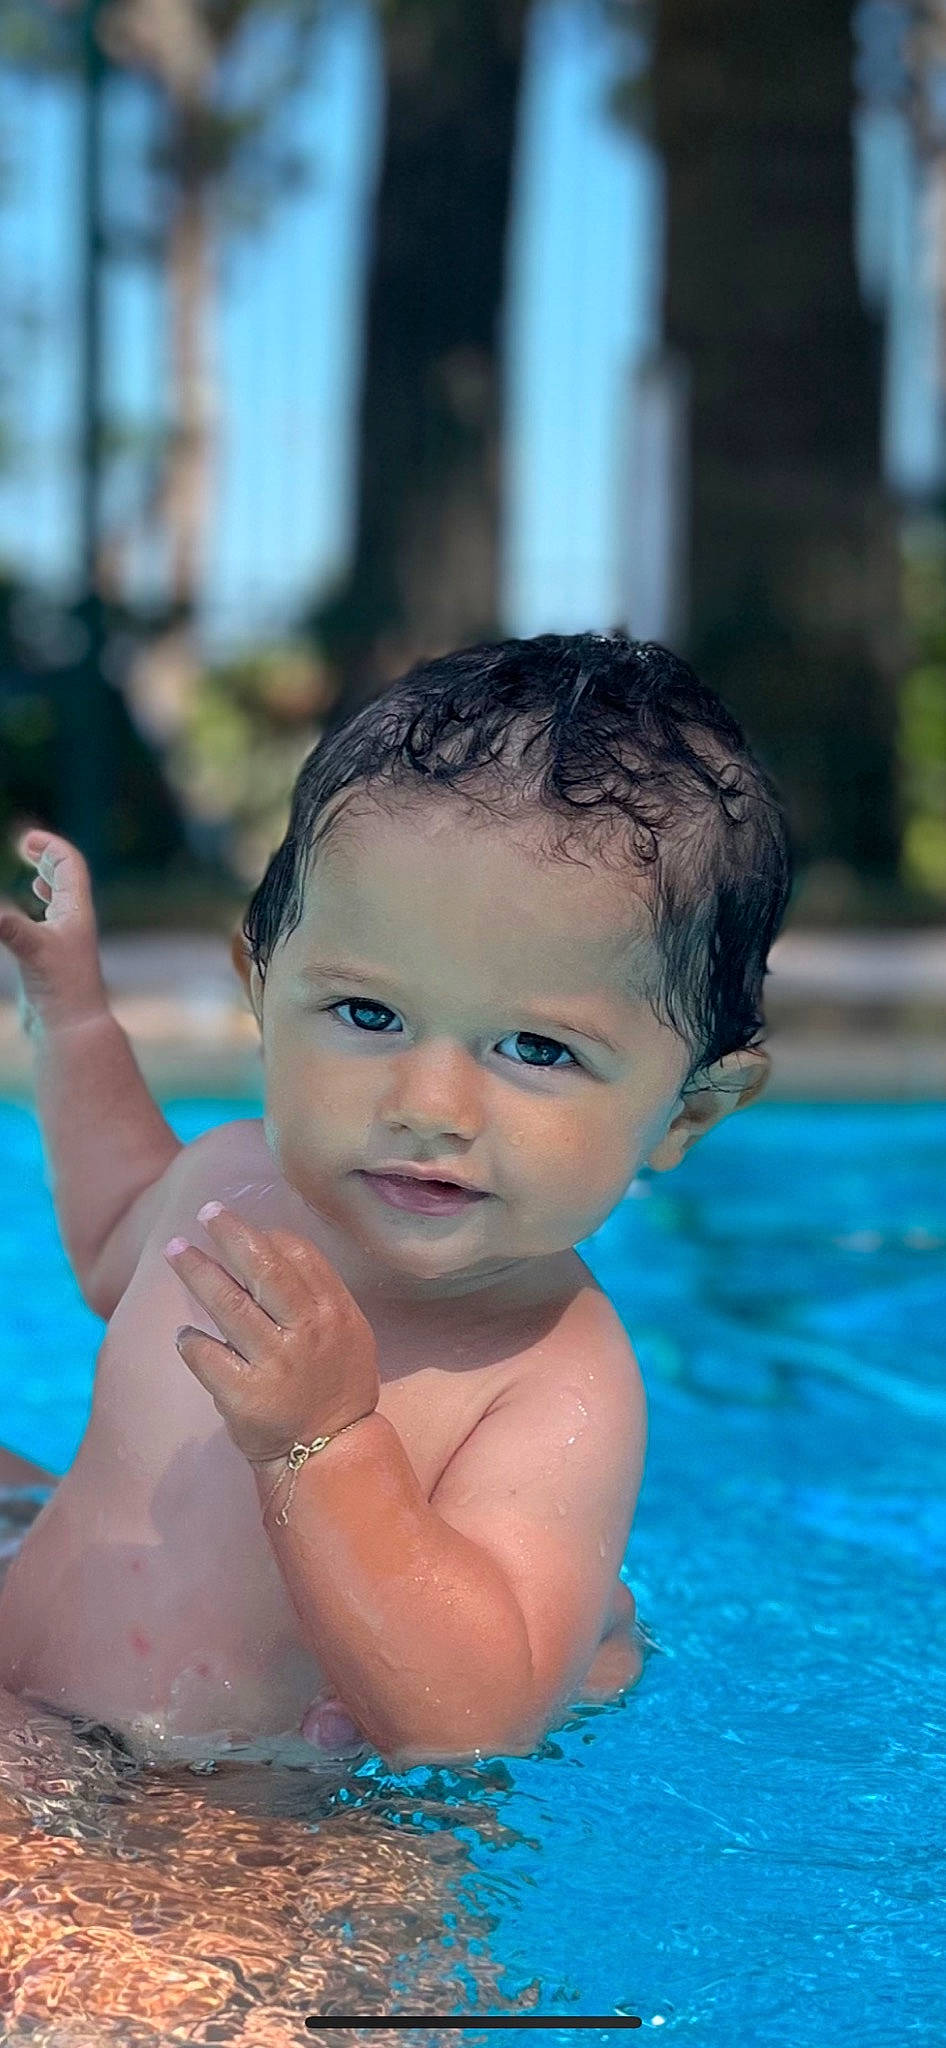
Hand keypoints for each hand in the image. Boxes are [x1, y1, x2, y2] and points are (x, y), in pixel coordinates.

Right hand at [0, 829, 107, 1034]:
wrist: (71, 1027)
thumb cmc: (61, 988)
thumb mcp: (32, 951)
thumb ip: (9, 928)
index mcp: (76, 911)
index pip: (69, 865)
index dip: (50, 846)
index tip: (26, 840)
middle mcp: (74, 922)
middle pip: (67, 878)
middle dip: (47, 858)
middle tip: (28, 845)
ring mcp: (65, 940)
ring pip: (60, 901)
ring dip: (46, 881)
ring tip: (35, 872)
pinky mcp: (54, 958)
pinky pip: (48, 923)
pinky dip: (39, 910)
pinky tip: (31, 914)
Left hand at [164, 1202, 379, 1466]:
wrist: (331, 1454)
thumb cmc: (335, 1386)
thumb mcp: (349, 1334)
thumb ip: (318, 1294)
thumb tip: (273, 1244)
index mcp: (334, 1313)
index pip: (298, 1255)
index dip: (266, 1235)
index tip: (242, 1227)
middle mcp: (307, 1333)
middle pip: (263, 1268)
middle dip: (231, 1234)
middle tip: (205, 1212)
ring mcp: (275, 1364)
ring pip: (228, 1304)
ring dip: (197, 1271)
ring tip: (176, 1250)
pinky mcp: (244, 1396)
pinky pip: (206, 1355)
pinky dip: (190, 1339)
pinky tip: (183, 1334)